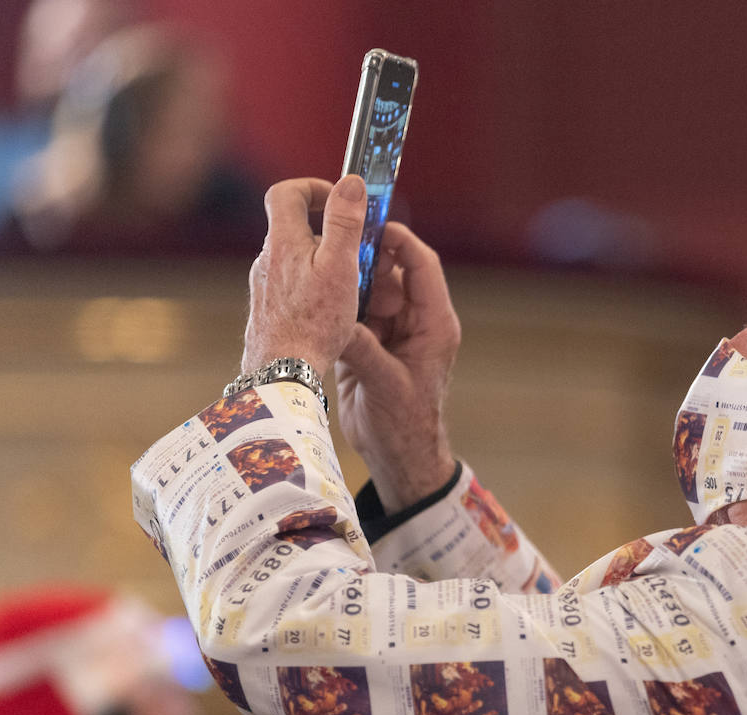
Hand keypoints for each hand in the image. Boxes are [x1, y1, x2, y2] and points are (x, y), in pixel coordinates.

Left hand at [241, 176, 366, 376]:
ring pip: (296, 262)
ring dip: (322, 264)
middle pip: (294, 230)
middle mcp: (266, 261)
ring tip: (351, 287)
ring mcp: (264, 288)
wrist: (282, 373)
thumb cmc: (314, 323)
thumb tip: (351, 182)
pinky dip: (313, 290)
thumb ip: (345, 222)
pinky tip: (331, 314)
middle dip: (328, 233)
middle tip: (358, 251)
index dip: (311, 187)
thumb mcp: (340, 266)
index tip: (337, 199)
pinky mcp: (267, 313)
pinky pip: (292, 289)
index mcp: (282, 242)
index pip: (285, 193)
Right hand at [336, 220, 460, 512]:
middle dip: (363, 256)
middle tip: (331, 243)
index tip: (368, 224)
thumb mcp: (386, 385)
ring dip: (346, 279)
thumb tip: (335, 318)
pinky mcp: (367, 345)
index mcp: (433, 324)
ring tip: (318, 265)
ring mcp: (390, 332)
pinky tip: (313, 294)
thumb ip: (363, 349)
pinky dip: (336, 303)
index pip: (421, 266)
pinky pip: (352, 312)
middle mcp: (414, 322)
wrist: (398, 458)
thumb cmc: (405, 426)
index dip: (398, 239)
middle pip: (391, 271)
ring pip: (368, 289)